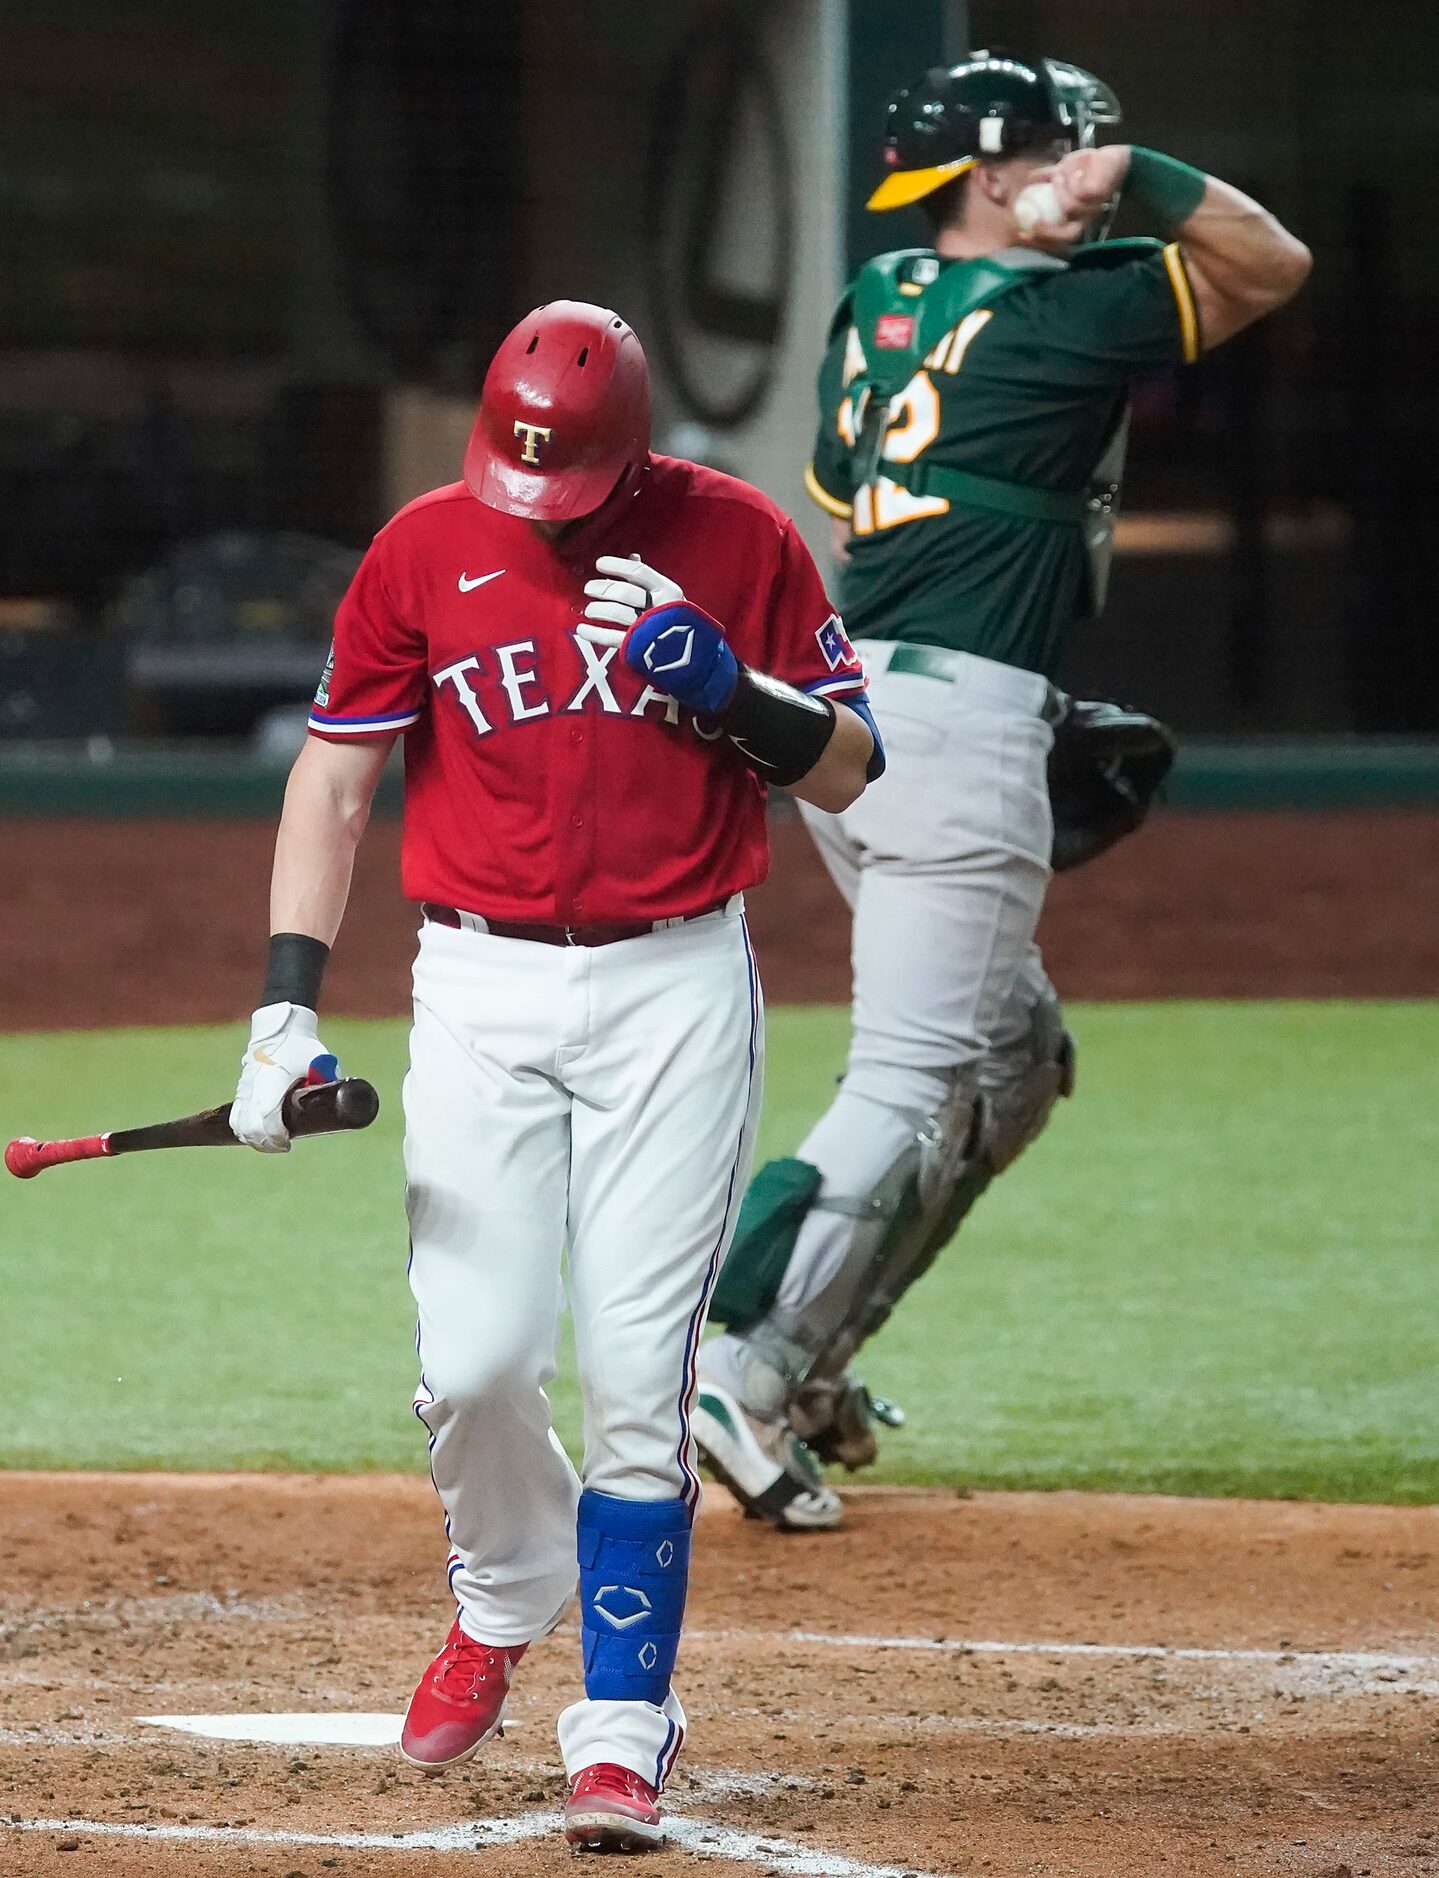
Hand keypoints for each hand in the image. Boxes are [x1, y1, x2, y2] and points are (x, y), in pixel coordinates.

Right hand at [230, 1002, 336, 1151]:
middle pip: (250, 1127)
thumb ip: (329, 1080)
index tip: (288, 1143)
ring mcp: (244, 1089)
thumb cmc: (301, 1046)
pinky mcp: (241, 1090)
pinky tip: (255, 1137)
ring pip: (239, 1124)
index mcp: (272, 1082)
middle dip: (266, 1142)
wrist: (278, 1030)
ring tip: (271, 1143)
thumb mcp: (319, 1061)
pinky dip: (243, 1129)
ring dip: (254, 1139)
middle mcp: (254, 1088)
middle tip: (283, 1146)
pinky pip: (236, 1116)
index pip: (267, 1118)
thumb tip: (345, 1103)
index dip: (276, 1136)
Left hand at [578, 556, 739, 714]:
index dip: (616, 566)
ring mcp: (649, 628)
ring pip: (616, 613)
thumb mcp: (671, 598)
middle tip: (589, 589)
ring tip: (589, 610)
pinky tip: (582, 630)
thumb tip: (632, 558)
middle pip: (624, 592)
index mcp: (668, 591)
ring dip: (597, 609)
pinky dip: (594, 633)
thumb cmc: (681, 623)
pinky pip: (611, 637)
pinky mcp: (640, 647)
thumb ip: (650, 580)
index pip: (638, 573)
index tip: (599, 564)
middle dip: (602, 589)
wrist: (698, 659)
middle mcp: (659, 607)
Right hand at [1017, 144, 1130, 248]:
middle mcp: (1084, 217)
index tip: (1021, 235)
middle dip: (1048, 232)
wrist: (1112, 157)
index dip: (1039, 241)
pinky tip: (1077, 171)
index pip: (1057, 239)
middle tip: (1034, 222)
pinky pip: (1081, 192)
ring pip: (1070, 208)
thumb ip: (1047, 177)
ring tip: (1059, 176)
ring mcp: (1094, 206)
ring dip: (1059, 191)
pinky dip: (1073, 180)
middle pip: (1068, 236)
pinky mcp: (1101, 193)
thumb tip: (1029, 178)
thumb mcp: (1062, 171)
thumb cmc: (1087, 167)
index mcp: (1074, 216)